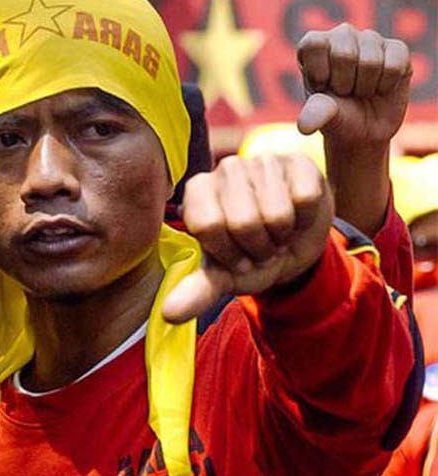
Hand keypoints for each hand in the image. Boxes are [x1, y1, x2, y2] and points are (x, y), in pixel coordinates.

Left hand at [162, 154, 333, 323]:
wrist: (295, 247)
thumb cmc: (252, 257)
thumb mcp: (224, 276)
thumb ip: (197, 291)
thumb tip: (170, 314)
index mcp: (197, 191)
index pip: (208, 225)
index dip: (229, 253)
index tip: (236, 258)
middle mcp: (225, 170)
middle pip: (244, 222)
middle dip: (259, 248)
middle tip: (262, 247)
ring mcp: (261, 161)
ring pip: (277, 213)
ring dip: (283, 236)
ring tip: (278, 233)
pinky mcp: (297, 161)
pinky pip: (304, 198)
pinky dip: (305, 219)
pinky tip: (298, 216)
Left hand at [296, 23, 410, 153]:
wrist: (365, 131)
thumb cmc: (337, 118)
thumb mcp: (323, 117)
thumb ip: (315, 113)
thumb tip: (306, 126)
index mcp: (314, 45)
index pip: (314, 44)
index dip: (320, 72)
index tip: (323, 87)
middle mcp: (341, 36)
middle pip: (343, 54)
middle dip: (345, 84)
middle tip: (345, 92)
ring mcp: (370, 39)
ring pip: (370, 61)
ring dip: (366, 87)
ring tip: (361, 91)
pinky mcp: (397, 48)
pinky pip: (394, 65)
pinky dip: (387, 85)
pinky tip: (381, 87)